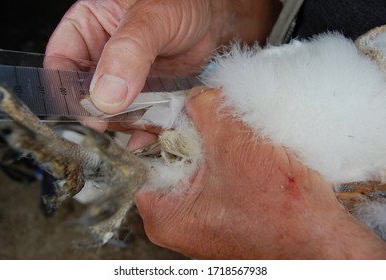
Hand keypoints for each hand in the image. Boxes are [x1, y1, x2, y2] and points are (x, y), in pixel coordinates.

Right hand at [45, 0, 280, 132]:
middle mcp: (103, 56)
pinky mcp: (147, 95)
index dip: (67, 90)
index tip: (86, 111)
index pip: (62, 63)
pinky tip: (150, 137)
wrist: (213, 18)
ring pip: (112, 111)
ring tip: (137, 132)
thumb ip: (128, 53)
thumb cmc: (181, 2)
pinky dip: (144, 130)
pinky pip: (138, 118)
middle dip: (98, 114)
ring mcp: (125, 79)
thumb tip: (106, 95)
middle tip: (111, 127)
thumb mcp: (151, 19)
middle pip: (86, 93)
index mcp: (88, 27)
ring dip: (122, 126)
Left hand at [135, 88, 385, 258]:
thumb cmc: (280, 209)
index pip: (144, 159)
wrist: (321, 240)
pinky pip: (216, 178)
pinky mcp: (224, 216)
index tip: (177, 112)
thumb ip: (205, 109)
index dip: (159, 129)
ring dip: (214, 146)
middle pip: (171, 161)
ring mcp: (202, 220)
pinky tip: (246, 154)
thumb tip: (196, 94)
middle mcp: (178, 222)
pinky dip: (227, 160)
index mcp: (165, 215)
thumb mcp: (234, 144)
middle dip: (192, 135)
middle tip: (212, 120)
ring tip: (235, 138)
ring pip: (197, 167)